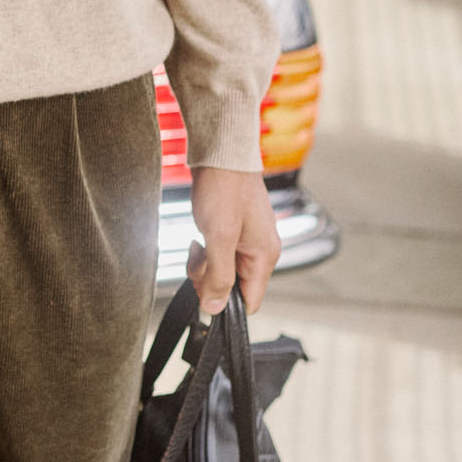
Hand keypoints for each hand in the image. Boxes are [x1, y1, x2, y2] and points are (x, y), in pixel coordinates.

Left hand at [187, 167, 281, 315]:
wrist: (220, 153)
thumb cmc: (224, 188)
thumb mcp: (219, 237)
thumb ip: (219, 276)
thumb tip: (214, 308)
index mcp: (265, 256)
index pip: (250, 301)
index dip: (225, 302)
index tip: (204, 290)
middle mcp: (260, 250)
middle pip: (233, 285)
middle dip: (209, 278)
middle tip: (197, 258)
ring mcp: (246, 239)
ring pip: (221, 269)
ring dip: (203, 263)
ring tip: (196, 243)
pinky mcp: (232, 229)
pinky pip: (217, 252)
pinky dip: (204, 249)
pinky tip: (197, 237)